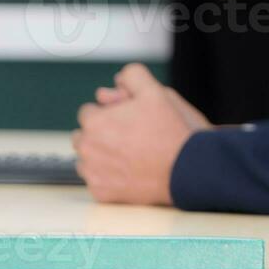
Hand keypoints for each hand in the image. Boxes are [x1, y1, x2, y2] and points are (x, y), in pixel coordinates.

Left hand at [72, 63, 205, 205]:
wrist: (185, 168)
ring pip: (88, 159)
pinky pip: (96, 180)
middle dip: (101, 134)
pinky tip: (129, 170)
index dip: (109, 113)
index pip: (88, 112)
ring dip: (101, 155)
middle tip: (129, 135)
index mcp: (95, 122)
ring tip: (130, 153)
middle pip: (84, 136)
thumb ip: (133, 76)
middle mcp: (86, 149)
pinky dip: (108, 176)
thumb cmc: (169, 131)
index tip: (127, 119)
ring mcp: (92, 173)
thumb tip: (118, 79)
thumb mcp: (156, 92)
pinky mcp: (100, 193)